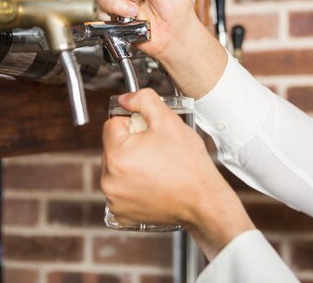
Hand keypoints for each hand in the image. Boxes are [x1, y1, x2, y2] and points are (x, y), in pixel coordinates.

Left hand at [101, 89, 254, 259]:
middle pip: (113, 147)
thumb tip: (125, 98)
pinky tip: (152, 185)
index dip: (133, 123)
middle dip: (131, 145)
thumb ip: (143, 100)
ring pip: (116, 168)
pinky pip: (120, 189)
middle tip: (157, 152)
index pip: (112, 124)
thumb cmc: (189, 165)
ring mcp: (113, 199)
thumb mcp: (168, 121)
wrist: (203, 201)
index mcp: (117, 154)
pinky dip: (132, 186)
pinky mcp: (120, 213)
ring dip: (131, 165)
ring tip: (157, 169)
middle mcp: (109, 180)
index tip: (151, 134)